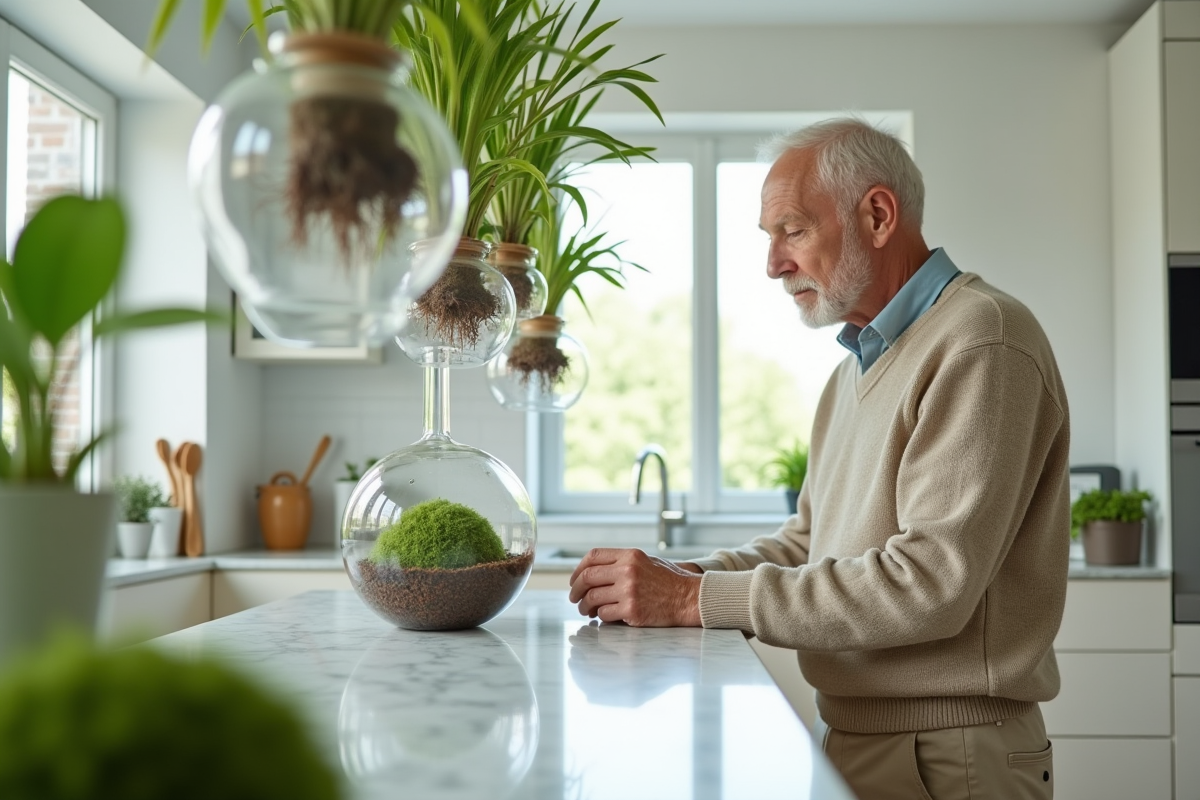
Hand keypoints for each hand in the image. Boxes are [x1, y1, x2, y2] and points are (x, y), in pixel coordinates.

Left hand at [568, 548, 701, 626]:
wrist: (690, 598)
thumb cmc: (670, 582)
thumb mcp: (647, 561)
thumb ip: (622, 562)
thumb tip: (594, 572)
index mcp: (630, 555)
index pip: (593, 557)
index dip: (579, 569)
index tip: (575, 579)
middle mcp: (627, 570)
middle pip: (588, 577)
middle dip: (576, 589)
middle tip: (574, 598)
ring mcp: (629, 590)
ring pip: (592, 597)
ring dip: (585, 606)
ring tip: (586, 610)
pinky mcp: (632, 610)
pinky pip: (604, 614)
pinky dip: (601, 616)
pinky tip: (604, 616)